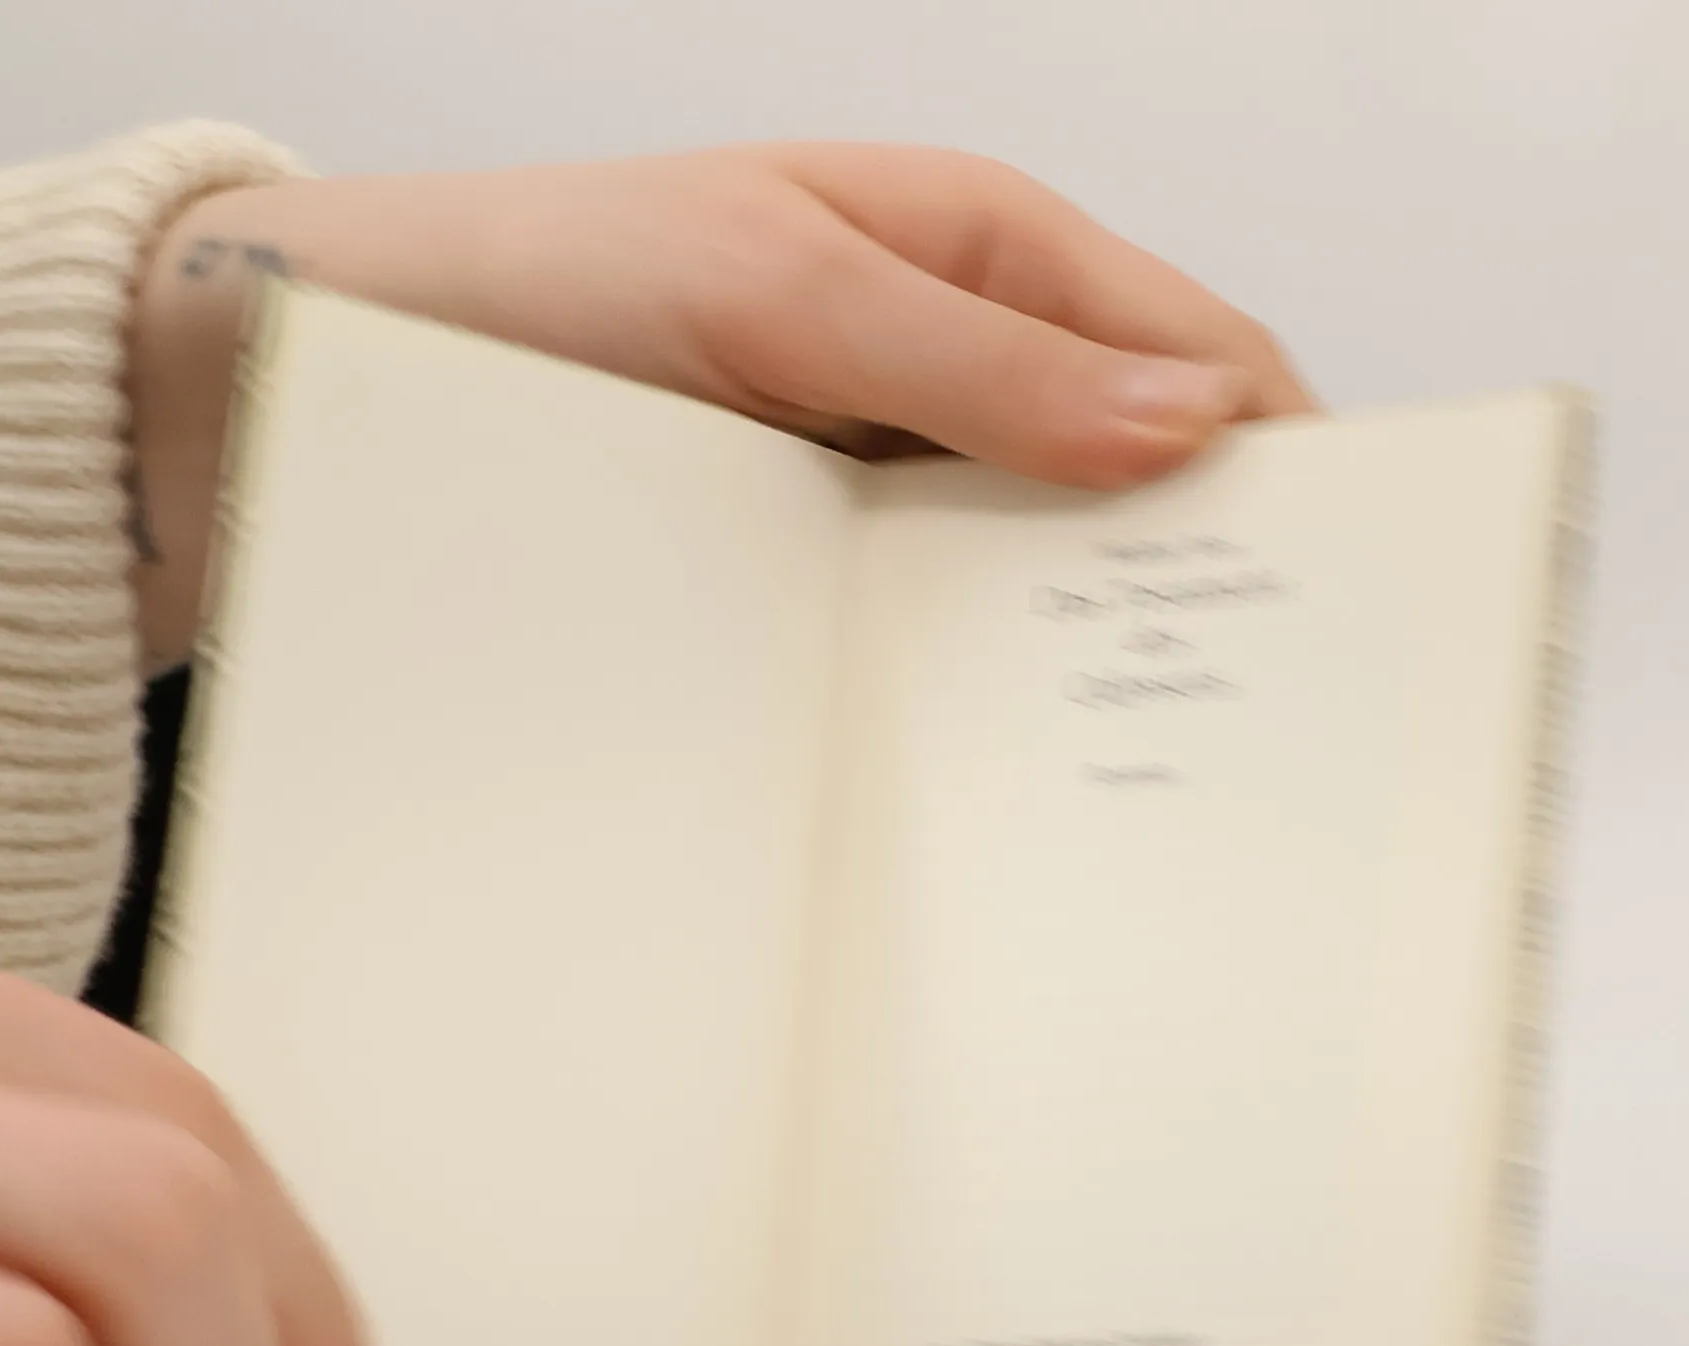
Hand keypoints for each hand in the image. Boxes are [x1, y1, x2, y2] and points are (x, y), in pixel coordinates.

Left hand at [128, 143, 1313, 669]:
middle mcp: (953, 362)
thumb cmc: (548, 279)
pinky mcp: (818, 561)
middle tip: (1243, 706)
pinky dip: (967, 671)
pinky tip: (977, 741)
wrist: (353, 370)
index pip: (1201, 352)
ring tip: (1122, 754)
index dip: (1284, 459)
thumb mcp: (777, 286)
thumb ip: (981, 355)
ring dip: (1075, 639)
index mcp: (982, 248)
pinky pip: (932, 618)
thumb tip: (1190, 425)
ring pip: (1038, 561)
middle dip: (1195, 570)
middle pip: (1137, 470)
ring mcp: (888, 472)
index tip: (1335, 585)